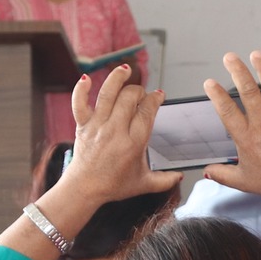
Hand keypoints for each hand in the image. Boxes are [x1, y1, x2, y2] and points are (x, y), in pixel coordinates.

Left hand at [64, 66, 183, 207]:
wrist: (84, 189)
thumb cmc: (113, 185)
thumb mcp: (143, 184)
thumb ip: (164, 180)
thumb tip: (180, 176)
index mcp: (133, 143)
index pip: (147, 111)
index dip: (155, 99)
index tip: (158, 96)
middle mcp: (115, 131)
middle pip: (129, 98)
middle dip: (139, 91)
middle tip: (141, 95)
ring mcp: (97, 127)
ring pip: (107, 94)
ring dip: (117, 78)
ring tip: (125, 70)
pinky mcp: (82, 126)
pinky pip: (79, 103)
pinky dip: (81, 90)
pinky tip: (86, 79)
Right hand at [199, 51, 260, 197]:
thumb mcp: (242, 180)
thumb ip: (222, 173)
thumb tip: (206, 170)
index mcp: (246, 137)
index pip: (228, 111)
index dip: (217, 95)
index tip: (209, 83)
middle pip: (248, 91)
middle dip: (238, 71)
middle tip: (229, 57)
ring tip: (256, 54)